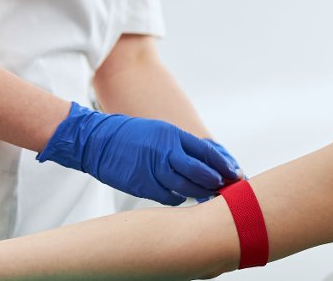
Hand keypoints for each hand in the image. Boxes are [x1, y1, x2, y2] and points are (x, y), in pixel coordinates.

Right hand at [37, 102, 240, 204]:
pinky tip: (181, 199)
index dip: (223, 165)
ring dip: (201, 193)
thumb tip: (205, 161)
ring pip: (187, 187)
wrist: (97, 141)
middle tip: (226, 189)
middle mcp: (166, 152)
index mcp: (172, 135)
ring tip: (210, 197)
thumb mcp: (160, 132)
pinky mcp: (143, 185)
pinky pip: (168, 197)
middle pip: (201, 172)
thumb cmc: (130, 136)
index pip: (207, 152)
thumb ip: (181, 146)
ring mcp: (154, 170)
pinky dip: (178, 199)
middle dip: (217, 182)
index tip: (235, 173)